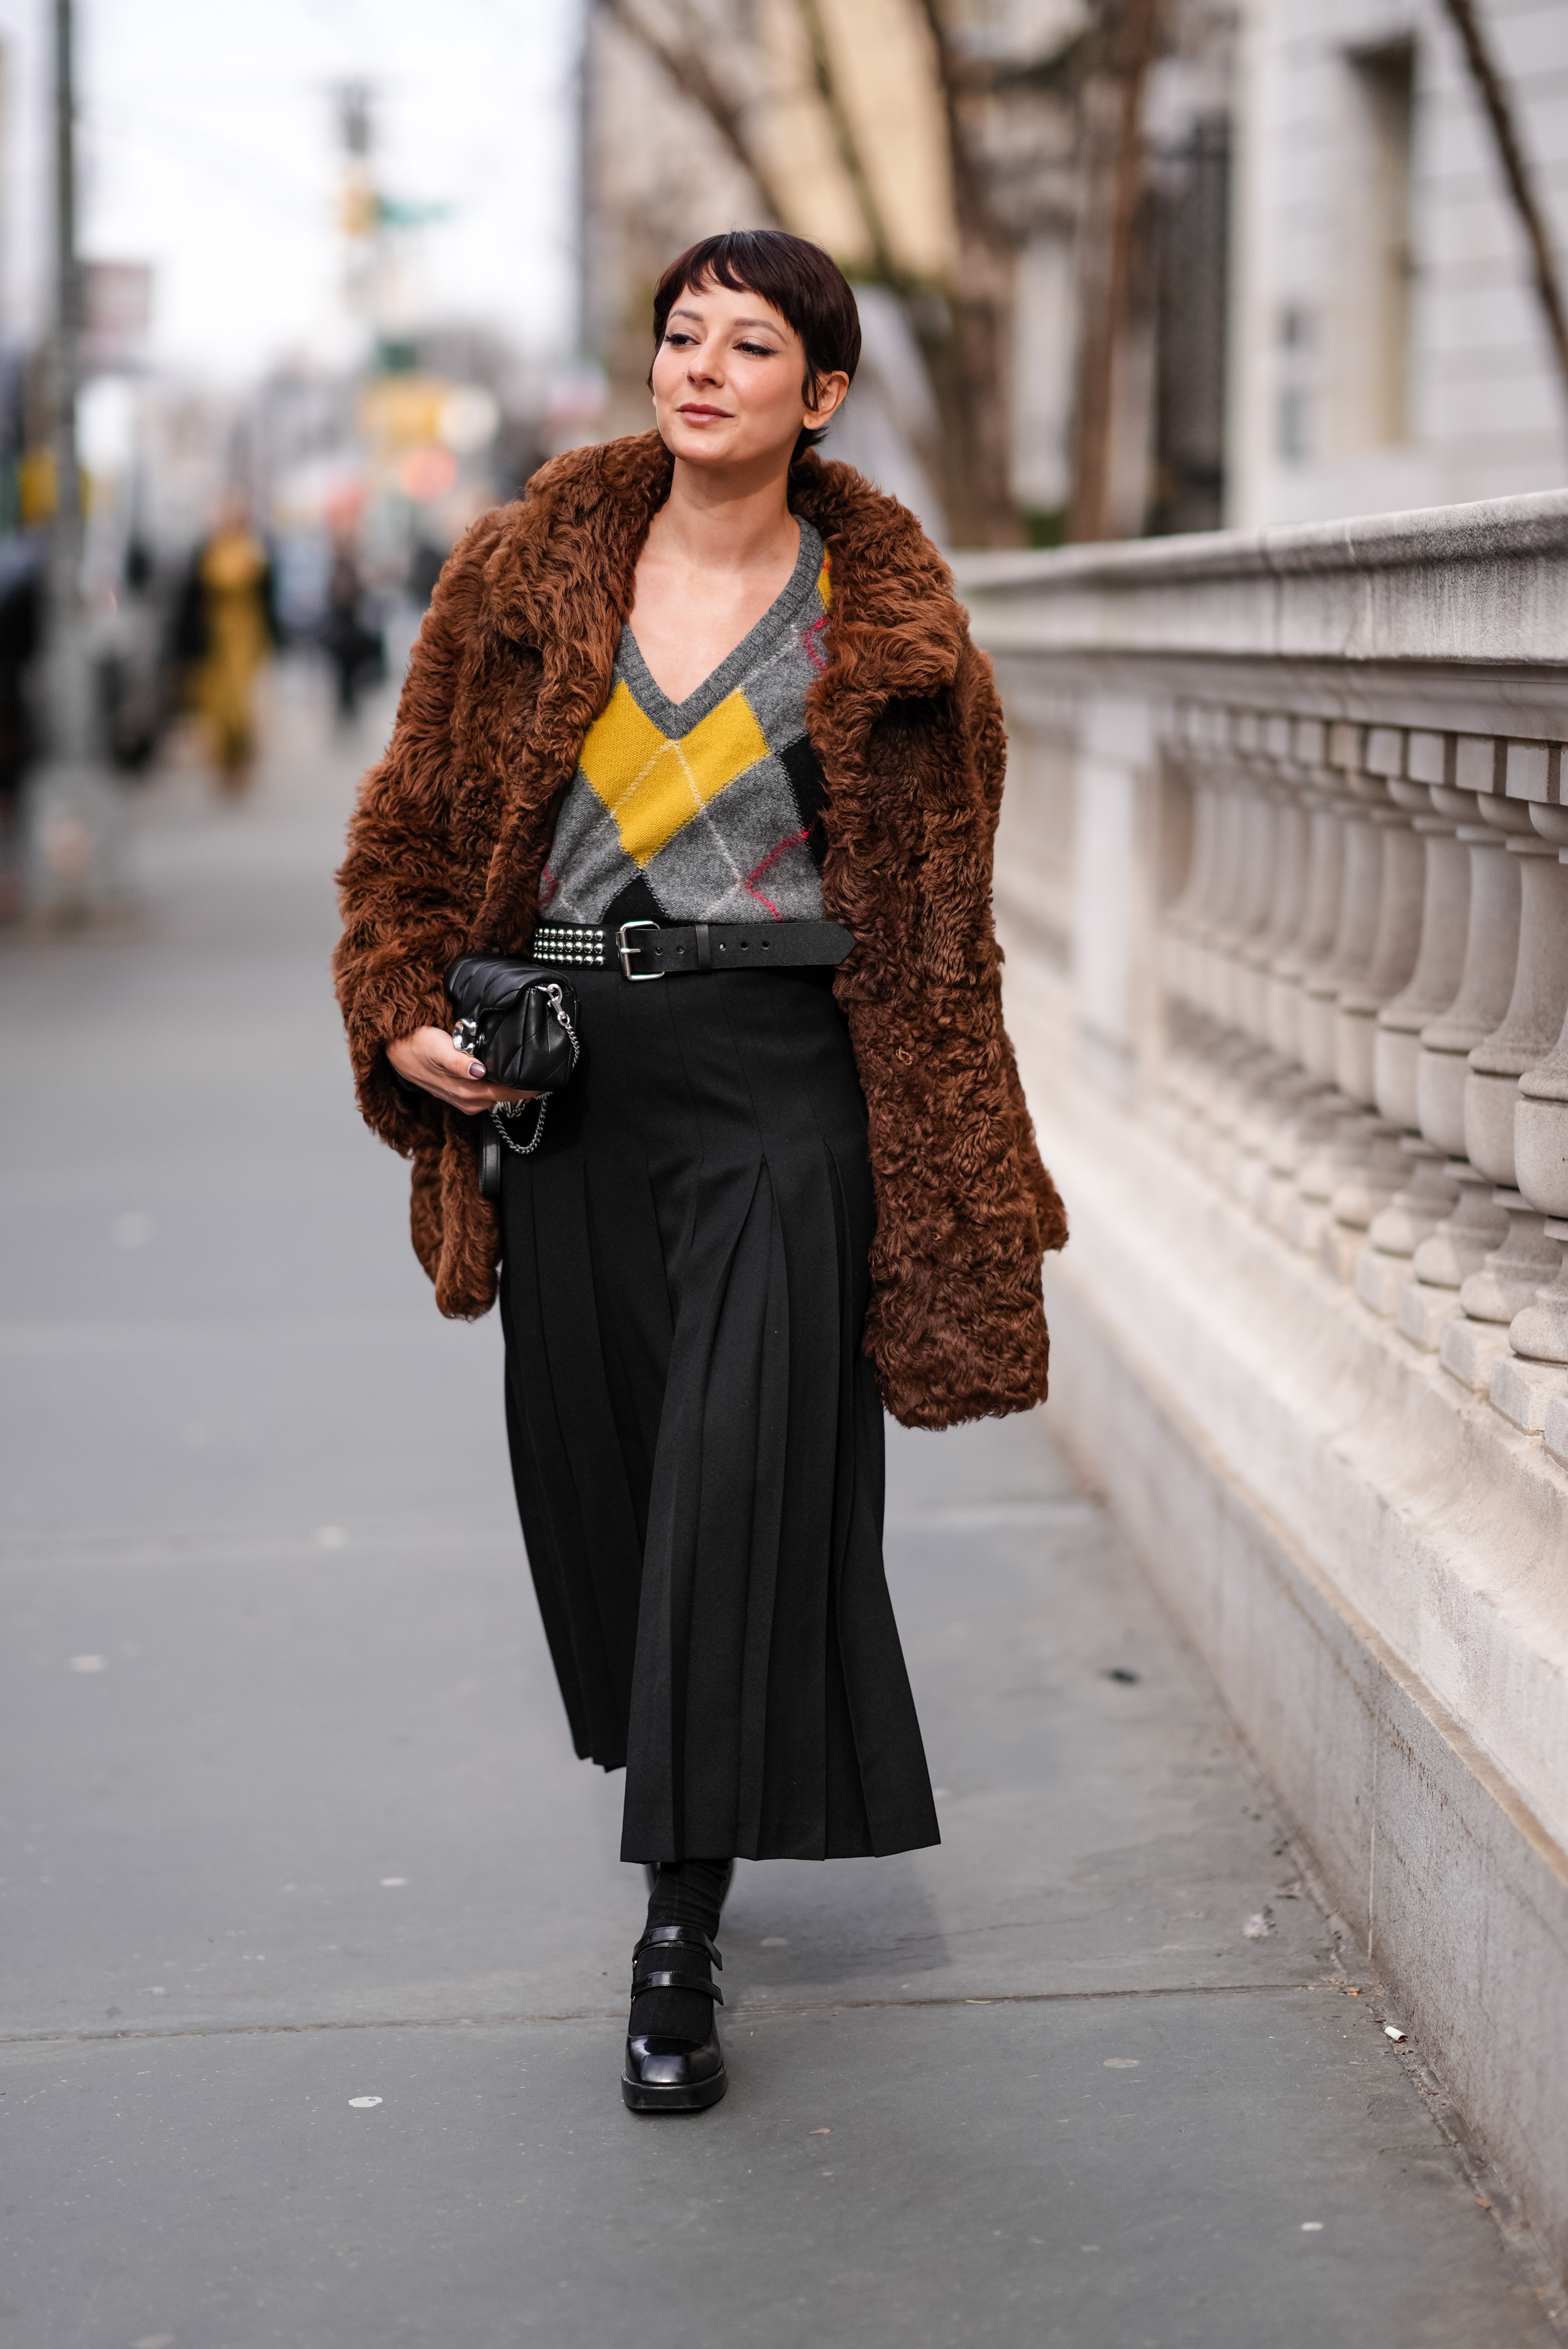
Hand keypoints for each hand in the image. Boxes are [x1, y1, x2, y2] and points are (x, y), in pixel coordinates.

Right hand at [387, 1026, 539, 1115]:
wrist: (396, 1051)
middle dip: (527, 1089)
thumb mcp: (437, 1048)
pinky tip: (507, 1075)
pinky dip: (501, 1087)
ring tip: (532, 1072)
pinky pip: (489, 1095)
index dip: (529, 1089)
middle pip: (507, 1098)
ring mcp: (466, 1100)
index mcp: (468, 1092)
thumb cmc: (417, 1045)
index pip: (509, 1094)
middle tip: (547, 1073)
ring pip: (499, 1098)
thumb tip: (479, 1072)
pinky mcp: (462, 1096)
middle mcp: (469, 1101)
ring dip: (515, 1088)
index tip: (548, 1079)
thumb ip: (458, 1062)